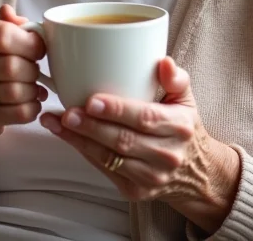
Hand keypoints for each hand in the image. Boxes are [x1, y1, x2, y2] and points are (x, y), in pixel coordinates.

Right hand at [0, 4, 47, 172]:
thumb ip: (11, 23)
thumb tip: (18, 19)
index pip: (3, 34)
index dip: (30, 43)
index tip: (40, 49)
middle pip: (10, 66)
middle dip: (33, 70)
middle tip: (36, 71)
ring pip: (14, 92)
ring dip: (33, 91)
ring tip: (35, 88)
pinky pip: (14, 113)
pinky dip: (31, 109)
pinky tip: (32, 103)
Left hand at [39, 57, 240, 233]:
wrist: (196, 173)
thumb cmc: (183, 126)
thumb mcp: (185, 98)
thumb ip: (175, 78)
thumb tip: (164, 61)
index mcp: (179, 127)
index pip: (145, 118)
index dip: (117, 110)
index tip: (92, 100)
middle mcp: (167, 155)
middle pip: (123, 140)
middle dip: (91, 127)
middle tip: (67, 112)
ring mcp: (151, 177)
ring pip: (109, 158)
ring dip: (79, 140)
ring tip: (56, 122)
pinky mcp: (136, 191)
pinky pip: (105, 171)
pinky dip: (84, 152)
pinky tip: (67, 137)